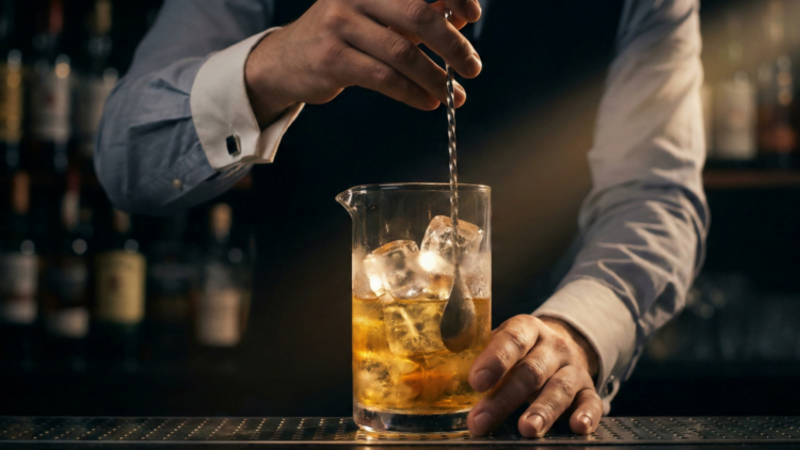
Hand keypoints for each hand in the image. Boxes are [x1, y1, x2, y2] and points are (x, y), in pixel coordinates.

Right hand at [245, 0, 482, 126]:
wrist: (286, 60)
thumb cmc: (342, 35)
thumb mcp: (379, 16)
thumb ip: (417, 14)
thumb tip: (462, 16)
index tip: (473, 15)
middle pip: (418, 14)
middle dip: (452, 44)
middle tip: (472, 67)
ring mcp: (339, 24)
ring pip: (402, 52)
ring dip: (435, 77)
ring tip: (454, 95)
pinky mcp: (332, 58)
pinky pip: (384, 78)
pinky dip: (412, 93)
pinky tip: (427, 102)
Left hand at [467, 315, 601, 437]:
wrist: (564, 344)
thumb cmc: (519, 350)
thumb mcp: (499, 343)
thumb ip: (471, 357)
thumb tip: (425, 382)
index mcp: (527, 329)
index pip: (511, 339)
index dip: (494, 360)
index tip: (475, 382)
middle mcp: (553, 347)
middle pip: (530, 371)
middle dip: (504, 399)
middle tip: (481, 421)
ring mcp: (573, 368)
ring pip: (559, 388)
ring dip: (542, 411)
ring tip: (527, 430)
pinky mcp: (588, 389)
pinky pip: (591, 401)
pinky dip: (588, 415)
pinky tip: (578, 428)